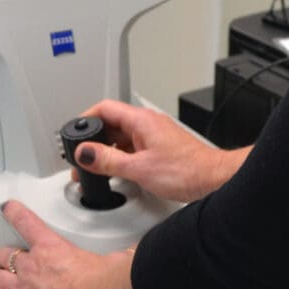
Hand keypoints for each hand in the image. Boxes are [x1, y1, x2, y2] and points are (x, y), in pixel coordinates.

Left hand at [0, 200, 197, 288]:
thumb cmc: (110, 286)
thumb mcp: (119, 259)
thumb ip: (122, 254)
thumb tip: (139, 253)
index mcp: (54, 249)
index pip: (28, 224)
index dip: (16, 214)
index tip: (9, 207)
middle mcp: (36, 269)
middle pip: (10, 256)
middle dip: (4, 254)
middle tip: (1, 252)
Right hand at [72, 100, 248, 203]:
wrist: (213, 179)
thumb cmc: (186, 170)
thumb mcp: (138, 168)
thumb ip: (108, 160)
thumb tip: (85, 153)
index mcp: (141, 120)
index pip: (104, 108)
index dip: (85, 119)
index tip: (74, 134)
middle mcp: (148, 123)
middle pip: (111, 123)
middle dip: (94, 139)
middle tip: (82, 156)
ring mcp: (155, 135)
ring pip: (122, 136)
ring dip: (108, 150)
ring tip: (97, 167)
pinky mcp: (161, 147)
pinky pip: (133, 146)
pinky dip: (121, 156)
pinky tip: (118, 171)